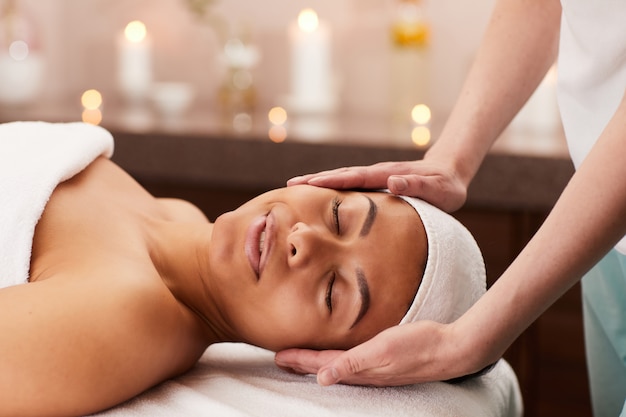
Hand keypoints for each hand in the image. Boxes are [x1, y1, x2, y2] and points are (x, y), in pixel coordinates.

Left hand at [275, 321, 482, 386]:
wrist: (451, 349)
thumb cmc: (419, 345)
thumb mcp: (383, 349)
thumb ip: (352, 363)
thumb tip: (322, 378)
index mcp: (360, 368)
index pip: (321, 364)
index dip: (299, 360)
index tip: (278, 355)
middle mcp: (365, 371)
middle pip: (326, 367)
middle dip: (302, 363)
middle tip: (281, 357)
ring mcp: (376, 369)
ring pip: (338, 366)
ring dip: (317, 362)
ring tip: (302, 359)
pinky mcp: (385, 362)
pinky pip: (354, 363)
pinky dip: (339, 360)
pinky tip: (340, 357)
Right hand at [287, 160, 467, 212]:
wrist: (450, 173)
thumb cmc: (445, 187)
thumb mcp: (437, 189)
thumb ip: (417, 184)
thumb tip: (393, 182)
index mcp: (387, 175)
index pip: (354, 177)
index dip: (331, 180)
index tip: (308, 184)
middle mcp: (378, 173)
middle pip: (341, 174)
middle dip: (316, 179)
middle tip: (289, 185)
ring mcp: (376, 177)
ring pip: (343, 178)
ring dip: (320, 181)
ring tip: (297, 186)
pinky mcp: (377, 183)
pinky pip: (350, 184)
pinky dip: (333, 186)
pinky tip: (321, 193)